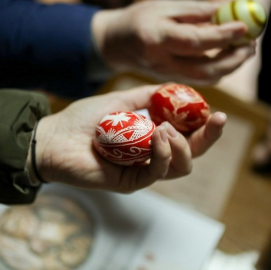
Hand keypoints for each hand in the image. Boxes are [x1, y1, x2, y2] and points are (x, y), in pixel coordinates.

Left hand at [30, 84, 226, 192]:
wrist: (53, 138)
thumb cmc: (83, 120)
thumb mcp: (121, 100)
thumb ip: (148, 96)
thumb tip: (175, 88)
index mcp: (153, 137)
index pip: (189, 135)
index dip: (206, 125)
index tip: (216, 111)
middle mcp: (152, 155)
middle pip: (193, 154)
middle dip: (209, 138)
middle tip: (217, 120)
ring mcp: (142, 170)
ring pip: (181, 166)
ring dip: (183, 145)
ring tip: (168, 127)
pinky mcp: (130, 181)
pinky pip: (157, 172)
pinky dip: (163, 154)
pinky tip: (159, 135)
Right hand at [92, 0, 255, 85]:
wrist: (116, 44)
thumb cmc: (139, 19)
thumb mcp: (165, 6)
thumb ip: (197, 11)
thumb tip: (230, 11)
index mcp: (156, 38)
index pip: (195, 42)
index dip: (222, 36)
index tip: (245, 27)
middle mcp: (161, 62)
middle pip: (205, 70)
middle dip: (234, 59)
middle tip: (252, 43)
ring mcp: (166, 76)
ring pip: (207, 78)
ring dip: (231, 66)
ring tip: (247, 48)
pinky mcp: (172, 81)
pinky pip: (202, 78)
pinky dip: (221, 68)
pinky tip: (230, 54)